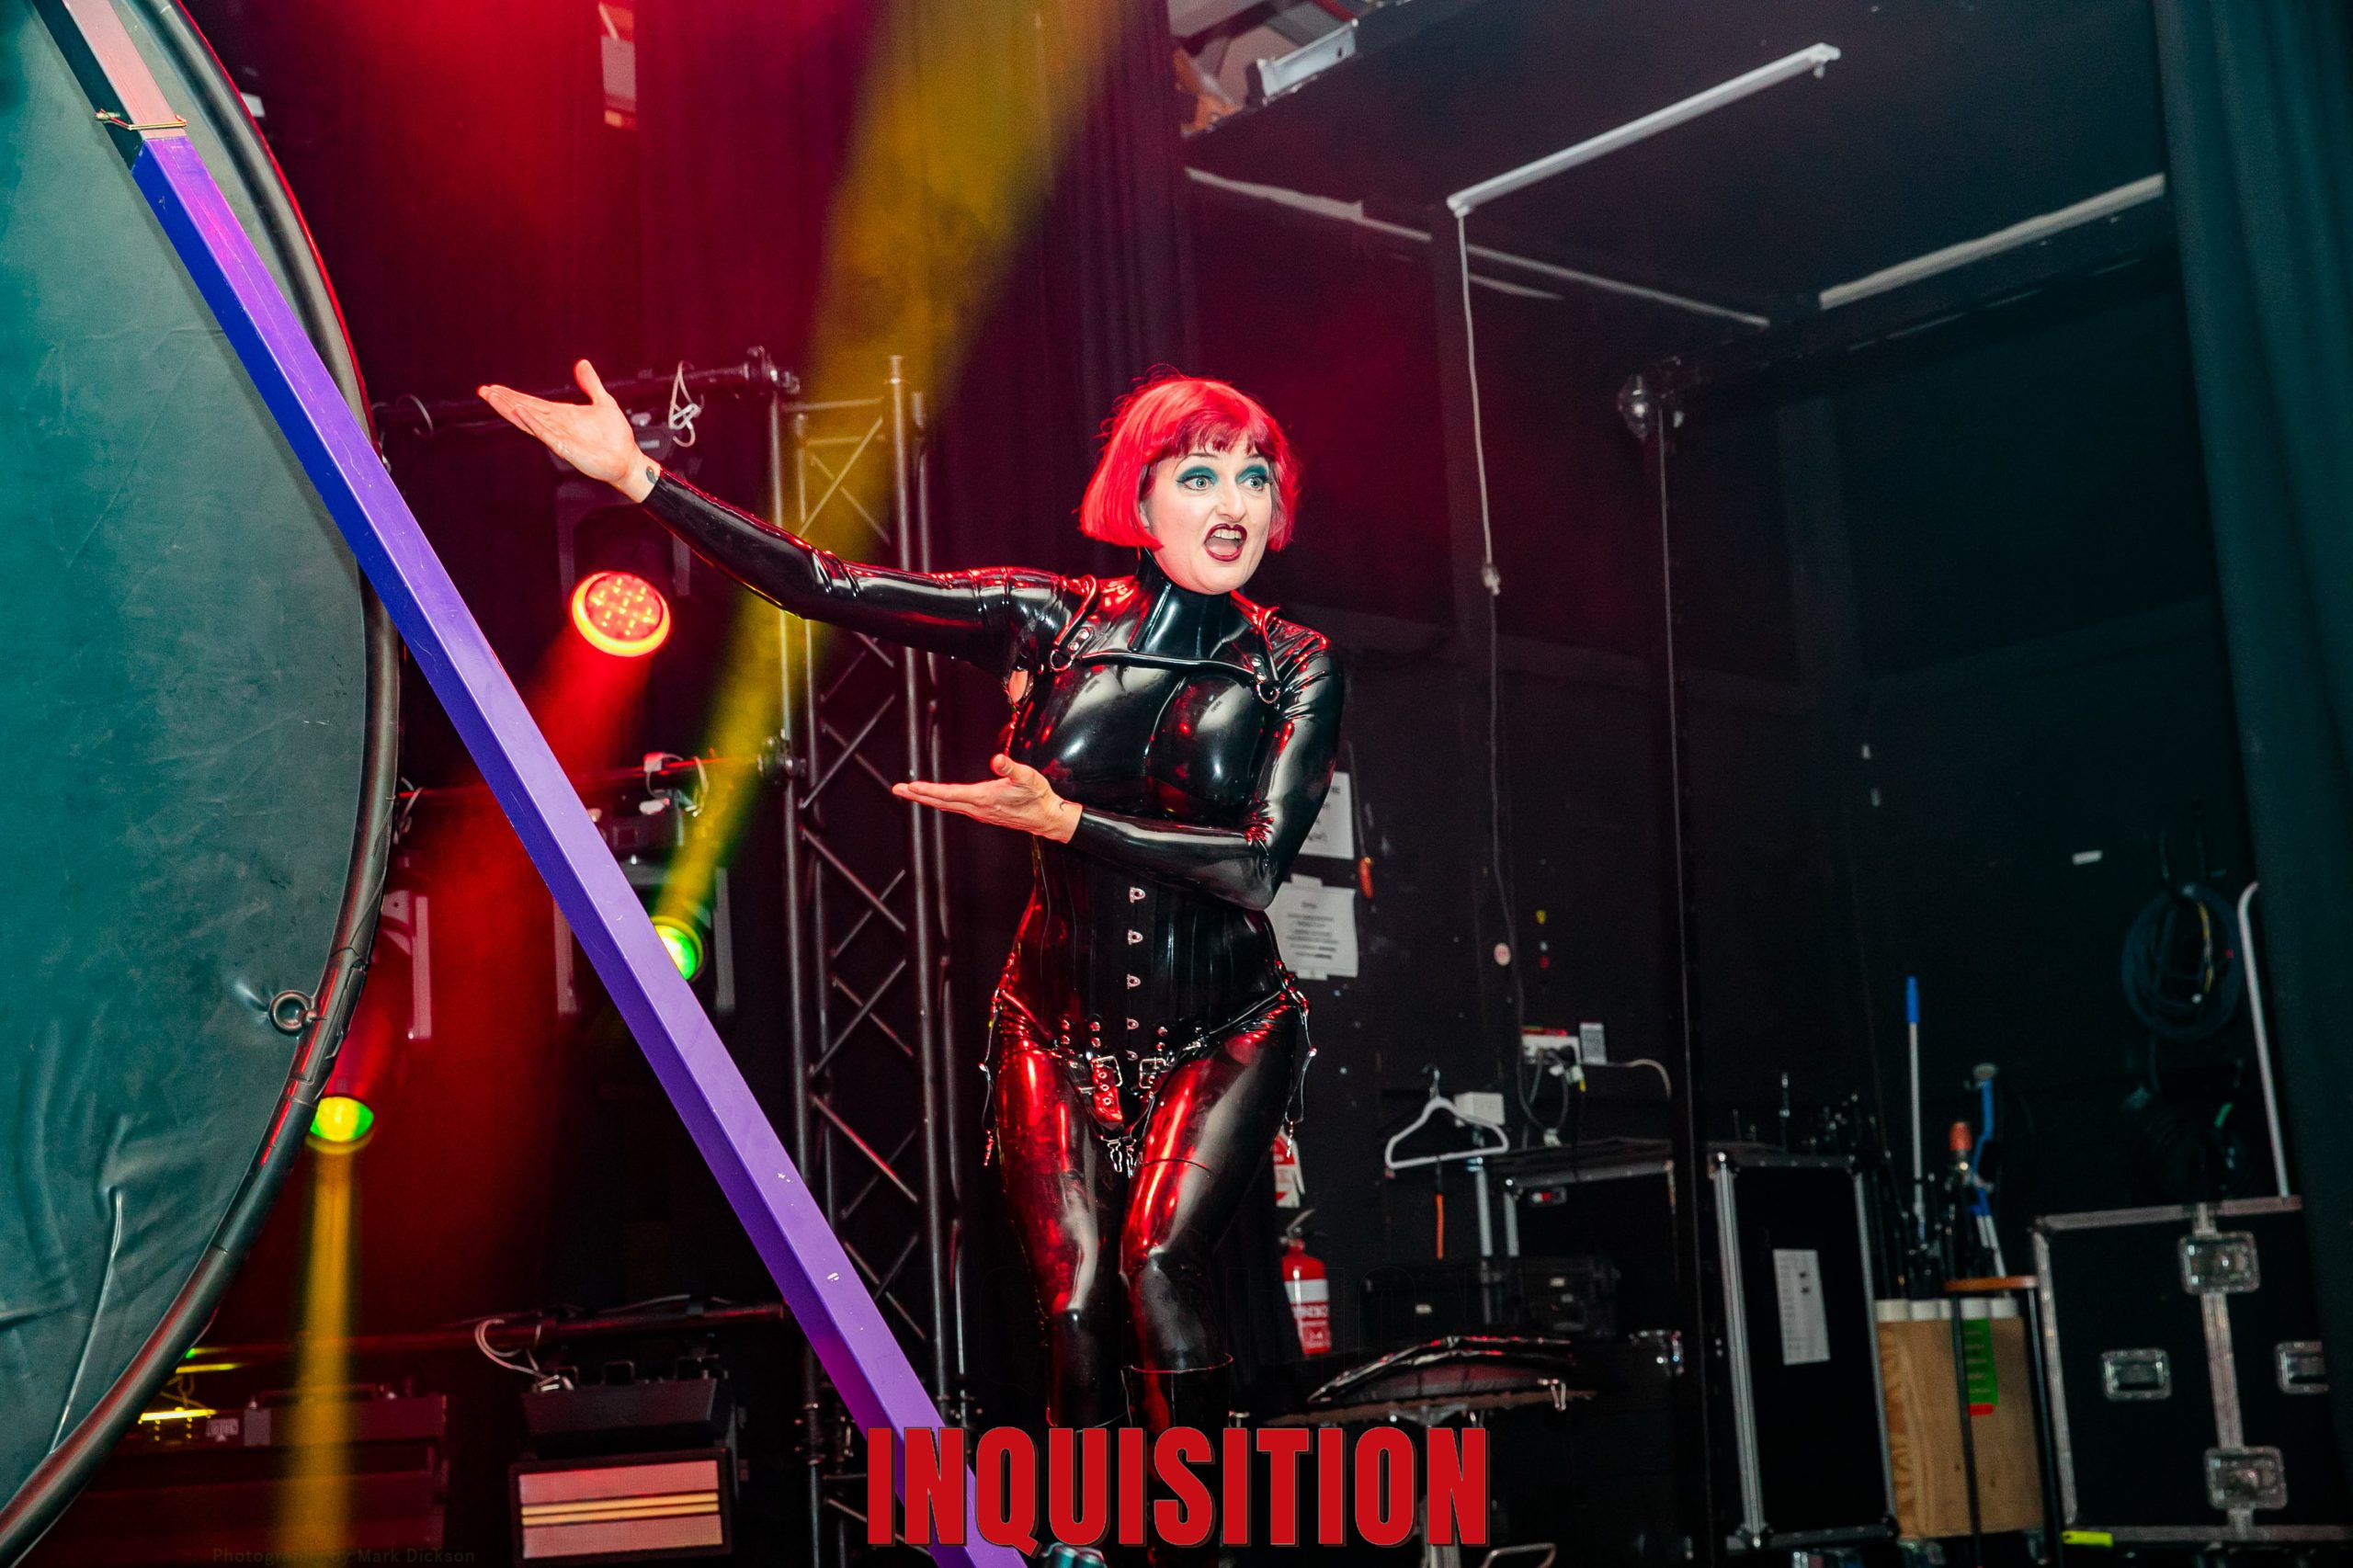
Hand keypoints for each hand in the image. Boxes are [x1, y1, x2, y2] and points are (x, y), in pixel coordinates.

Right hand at [477, 359, 658, 500]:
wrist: (627, 459)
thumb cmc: (615, 436)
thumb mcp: (603, 401)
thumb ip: (590, 383)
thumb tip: (582, 364)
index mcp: (561, 416)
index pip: (531, 403)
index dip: (512, 395)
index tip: (494, 387)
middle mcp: (556, 426)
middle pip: (524, 410)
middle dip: (503, 401)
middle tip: (483, 391)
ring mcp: (559, 437)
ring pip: (529, 421)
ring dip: (511, 410)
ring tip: (493, 398)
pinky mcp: (567, 448)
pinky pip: (546, 434)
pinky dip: (533, 423)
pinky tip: (521, 412)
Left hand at [891, 754, 1081, 841]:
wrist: (1047, 818)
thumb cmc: (1038, 797)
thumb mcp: (1027, 777)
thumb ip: (1011, 768)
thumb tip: (997, 760)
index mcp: (984, 799)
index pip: (949, 794)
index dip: (928, 790)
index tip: (911, 786)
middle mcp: (978, 808)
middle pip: (941, 802)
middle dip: (919, 795)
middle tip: (898, 789)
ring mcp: (979, 812)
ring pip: (947, 805)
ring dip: (928, 798)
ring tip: (912, 792)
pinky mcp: (984, 812)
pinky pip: (956, 806)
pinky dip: (942, 801)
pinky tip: (938, 799)